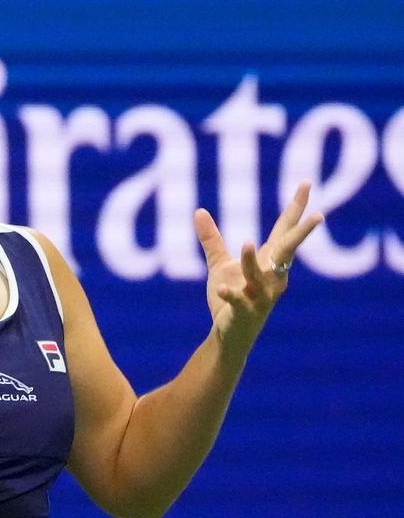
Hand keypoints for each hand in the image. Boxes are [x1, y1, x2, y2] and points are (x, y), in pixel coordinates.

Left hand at [194, 181, 323, 358]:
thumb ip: (212, 239)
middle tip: (319, 216)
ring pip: (260, 276)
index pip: (285, 230)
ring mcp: (260, 296)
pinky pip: (239, 301)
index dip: (296, 208)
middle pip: (288, 251)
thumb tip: (198, 211)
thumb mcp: (219, 264)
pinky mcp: (245, 312)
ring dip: (252, 260)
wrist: (229, 333)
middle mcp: (272, 277)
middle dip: (302, 234)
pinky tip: (220, 288)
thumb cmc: (232, 296)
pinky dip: (231, 294)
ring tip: (247, 243)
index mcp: (269, 262)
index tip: (307, 184)